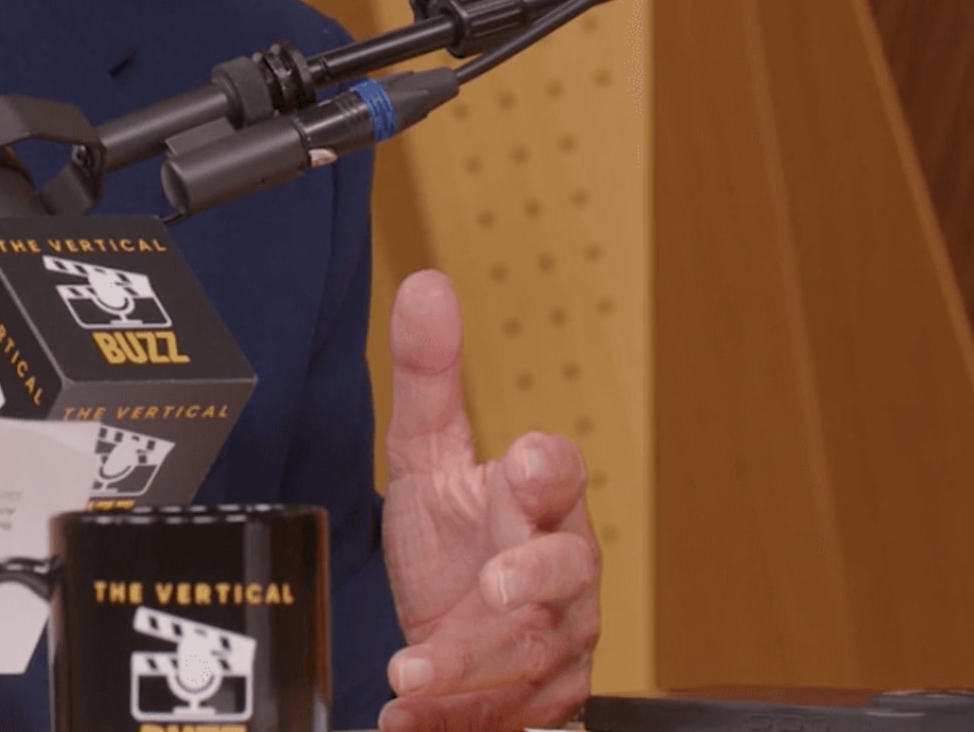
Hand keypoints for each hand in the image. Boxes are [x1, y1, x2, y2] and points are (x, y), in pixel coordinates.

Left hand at [376, 269, 601, 730]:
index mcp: (540, 505)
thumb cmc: (458, 539)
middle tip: (497, 587)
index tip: (527, 466)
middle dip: (536, 581)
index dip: (550, 471)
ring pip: (531, 658)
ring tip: (411, 675)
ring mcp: (553, 646)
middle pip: (568, 576)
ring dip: (470, 666)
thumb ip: (428, 377)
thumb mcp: (429, 458)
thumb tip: (427, 284)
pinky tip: (405, 719)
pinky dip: (447, 722)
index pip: (560, 476)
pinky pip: (501, 718)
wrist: (458, 636)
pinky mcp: (534, 704)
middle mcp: (560, 577)